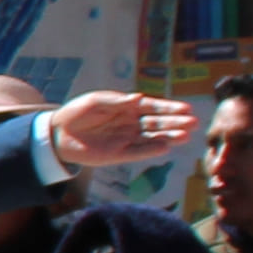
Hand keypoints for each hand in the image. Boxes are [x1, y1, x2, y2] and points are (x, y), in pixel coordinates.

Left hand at [48, 92, 195, 169]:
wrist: (58, 132)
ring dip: (168, 137)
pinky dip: (150, 150)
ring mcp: (126, 139)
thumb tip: (138, 98)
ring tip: (185, 136)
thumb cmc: (78, 112)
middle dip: (175, 123)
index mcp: (128, 108)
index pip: (153, 107)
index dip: (170, 108)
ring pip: (152, 138)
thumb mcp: (95, 101)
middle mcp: (131, 124)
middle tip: (194, 123)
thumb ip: (116, 101)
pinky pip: (137, 152)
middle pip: (157, 123)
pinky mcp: (118, 154)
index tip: (187, 109)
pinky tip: (165, 147)